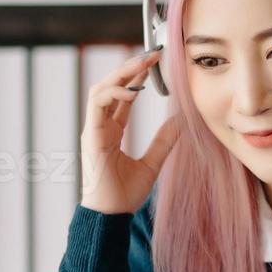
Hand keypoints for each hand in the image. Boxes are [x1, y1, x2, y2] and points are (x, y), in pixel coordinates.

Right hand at [80, 48, 181, 214]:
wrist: (110, 217)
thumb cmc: (123, 195)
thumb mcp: (152, 164)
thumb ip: (163, 141)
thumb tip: (180, 121)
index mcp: (110, 131)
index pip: (122, 96)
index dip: (136, 77)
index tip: (155, 63)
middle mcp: (99, 127)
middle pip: (110, 87)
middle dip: (129, 68)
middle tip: (152, 55)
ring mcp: (93, 130)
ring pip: (101, 89)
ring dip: (121, 74)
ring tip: (143, 65)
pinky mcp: (91, 136)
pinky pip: (97, 105)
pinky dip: (114, 93)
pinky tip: (134, 91)